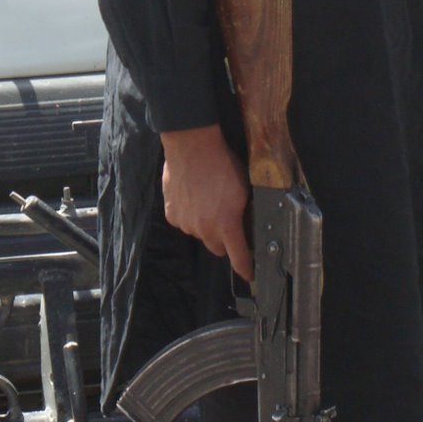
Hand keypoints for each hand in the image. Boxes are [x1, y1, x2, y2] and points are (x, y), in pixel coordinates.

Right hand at [159, 124, 253, 281]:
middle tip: (228, 221)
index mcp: (227, 225)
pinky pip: (184, 222)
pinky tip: (193, 196)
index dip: (246, 269)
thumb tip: (247, 226)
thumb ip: (244, 213)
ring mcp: (185, 223)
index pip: (239, 258)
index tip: (250, 274)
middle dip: (224, 240)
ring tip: (208, 200)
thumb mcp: (244, 189)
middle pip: (218, 248)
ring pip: (199, 234)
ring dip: (205, 225)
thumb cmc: (223, 164)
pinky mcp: (172, 214)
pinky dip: (189, 215)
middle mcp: (204, 229)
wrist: (192, 146)